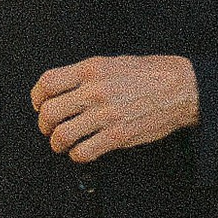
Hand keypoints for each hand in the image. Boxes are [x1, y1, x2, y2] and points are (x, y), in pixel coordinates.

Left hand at [31, 54, 200, 162]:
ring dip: (57, 144)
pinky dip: (77, 155)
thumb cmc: (151, 74)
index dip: (37, 98)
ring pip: (62, 136)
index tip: (39, 105)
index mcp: (91, 69)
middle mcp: (94, 91)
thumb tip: (65, 89)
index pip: (48, 83)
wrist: (180, 88)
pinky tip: (82, 151)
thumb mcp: (113, 62)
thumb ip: (87, 75)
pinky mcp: (117, 135)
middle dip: (44, 125)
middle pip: (49, 112)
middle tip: (49, 129)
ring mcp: (105, 115)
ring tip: (62, 144)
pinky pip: (84, 151)